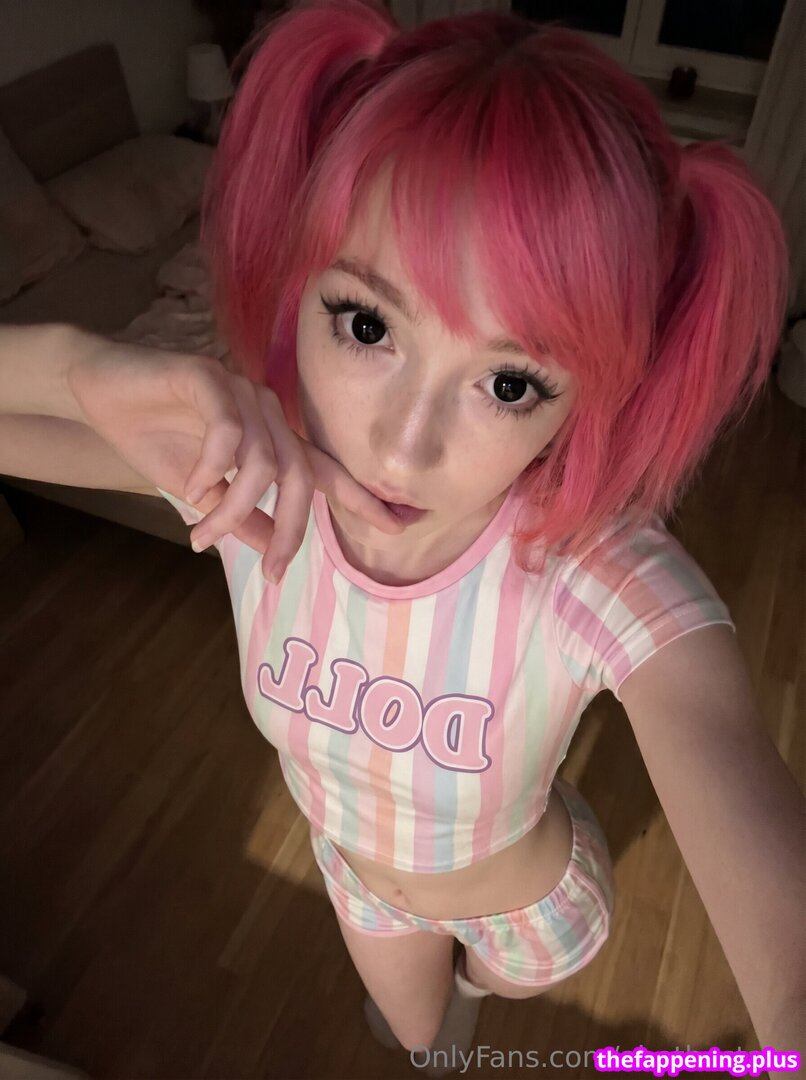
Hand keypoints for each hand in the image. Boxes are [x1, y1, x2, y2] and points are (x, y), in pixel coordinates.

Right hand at [67, 341, 404, 579]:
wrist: (98, 392)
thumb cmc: (155, 438)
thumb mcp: (202, 494)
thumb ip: (240, 518)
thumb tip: (272, 550)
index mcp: (272, 437)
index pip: (325, 471)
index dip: (361, 498)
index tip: (399, 524)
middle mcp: (266, 411)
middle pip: (300, 476)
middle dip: (291, 530)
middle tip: (273, 572)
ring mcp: (240, 390)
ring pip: (260, 462)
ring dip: (233, 509)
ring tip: (201, 533)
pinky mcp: (206, 375)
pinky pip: (227, 431)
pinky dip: (212, 468)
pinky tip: (190, 489)